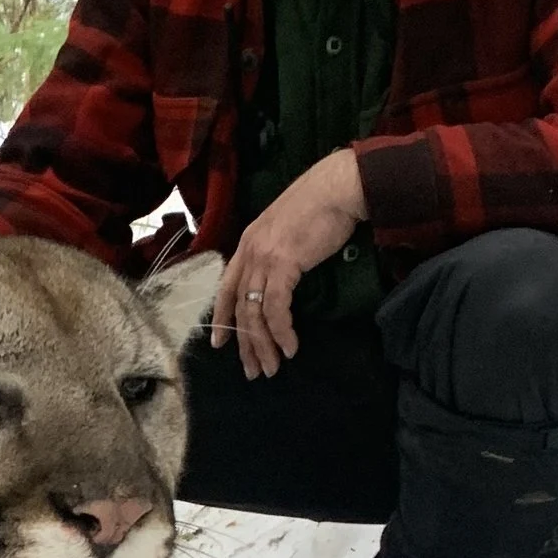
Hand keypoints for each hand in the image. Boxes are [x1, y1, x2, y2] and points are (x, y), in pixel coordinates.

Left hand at [210, 149, 369, 378]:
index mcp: (248, 242)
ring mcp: (263, 257)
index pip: (227, 287)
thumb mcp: (288, 229)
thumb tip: (284, 274)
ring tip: (271, 368)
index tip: (220, 344)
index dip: (222, 317)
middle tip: (251, 370)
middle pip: (239, 307)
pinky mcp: (282, 264)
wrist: (337, 187)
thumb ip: (279, 251)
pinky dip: (281, 331)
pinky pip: (276, 308)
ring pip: (254, 313)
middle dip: (245, 343)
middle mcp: (250, 251)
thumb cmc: (321, 206)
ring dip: (263, 345)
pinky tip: (289, 347)